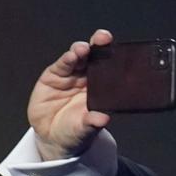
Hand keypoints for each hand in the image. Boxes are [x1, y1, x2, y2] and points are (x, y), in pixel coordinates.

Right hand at [27, 29, 113, 159]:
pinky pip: (61, 66)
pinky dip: (66, 60)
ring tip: (83, 49)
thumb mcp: (85, 129)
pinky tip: (70, 56)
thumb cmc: (76, 131)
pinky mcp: (53, 76)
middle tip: (103, 38)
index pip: (111, 69)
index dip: (115, 57)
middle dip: (99, 46)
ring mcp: (71, 76)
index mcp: (103, 88)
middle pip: (95, 58)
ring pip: (78, 58)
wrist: (53, 137)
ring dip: (80, 51)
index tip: (122, 50)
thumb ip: (92, 123)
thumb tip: (103, 119)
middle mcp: (89, 78)